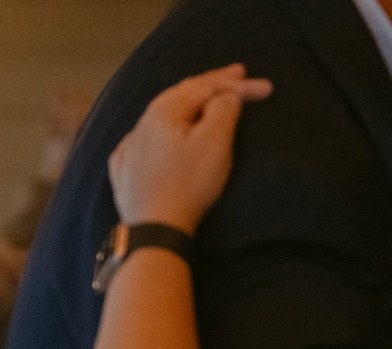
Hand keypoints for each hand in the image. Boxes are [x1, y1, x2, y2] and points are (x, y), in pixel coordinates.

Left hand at [109, 65, 273, 233]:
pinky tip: (163, 132)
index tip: (267, 88)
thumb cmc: (188, 184)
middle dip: (212, 84)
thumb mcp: (215, 142)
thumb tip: (224, 96)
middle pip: (180, 95)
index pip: (206, 88)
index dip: (239, 85)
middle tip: (238, 75)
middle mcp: (141, 125)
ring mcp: (129, 149)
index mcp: (163, 111)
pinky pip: (145, 141)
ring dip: (187, 104)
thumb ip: (224, 109)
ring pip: (162, 117)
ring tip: (206, 98)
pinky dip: (163, 131)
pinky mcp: (124, 173)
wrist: (154, 231)